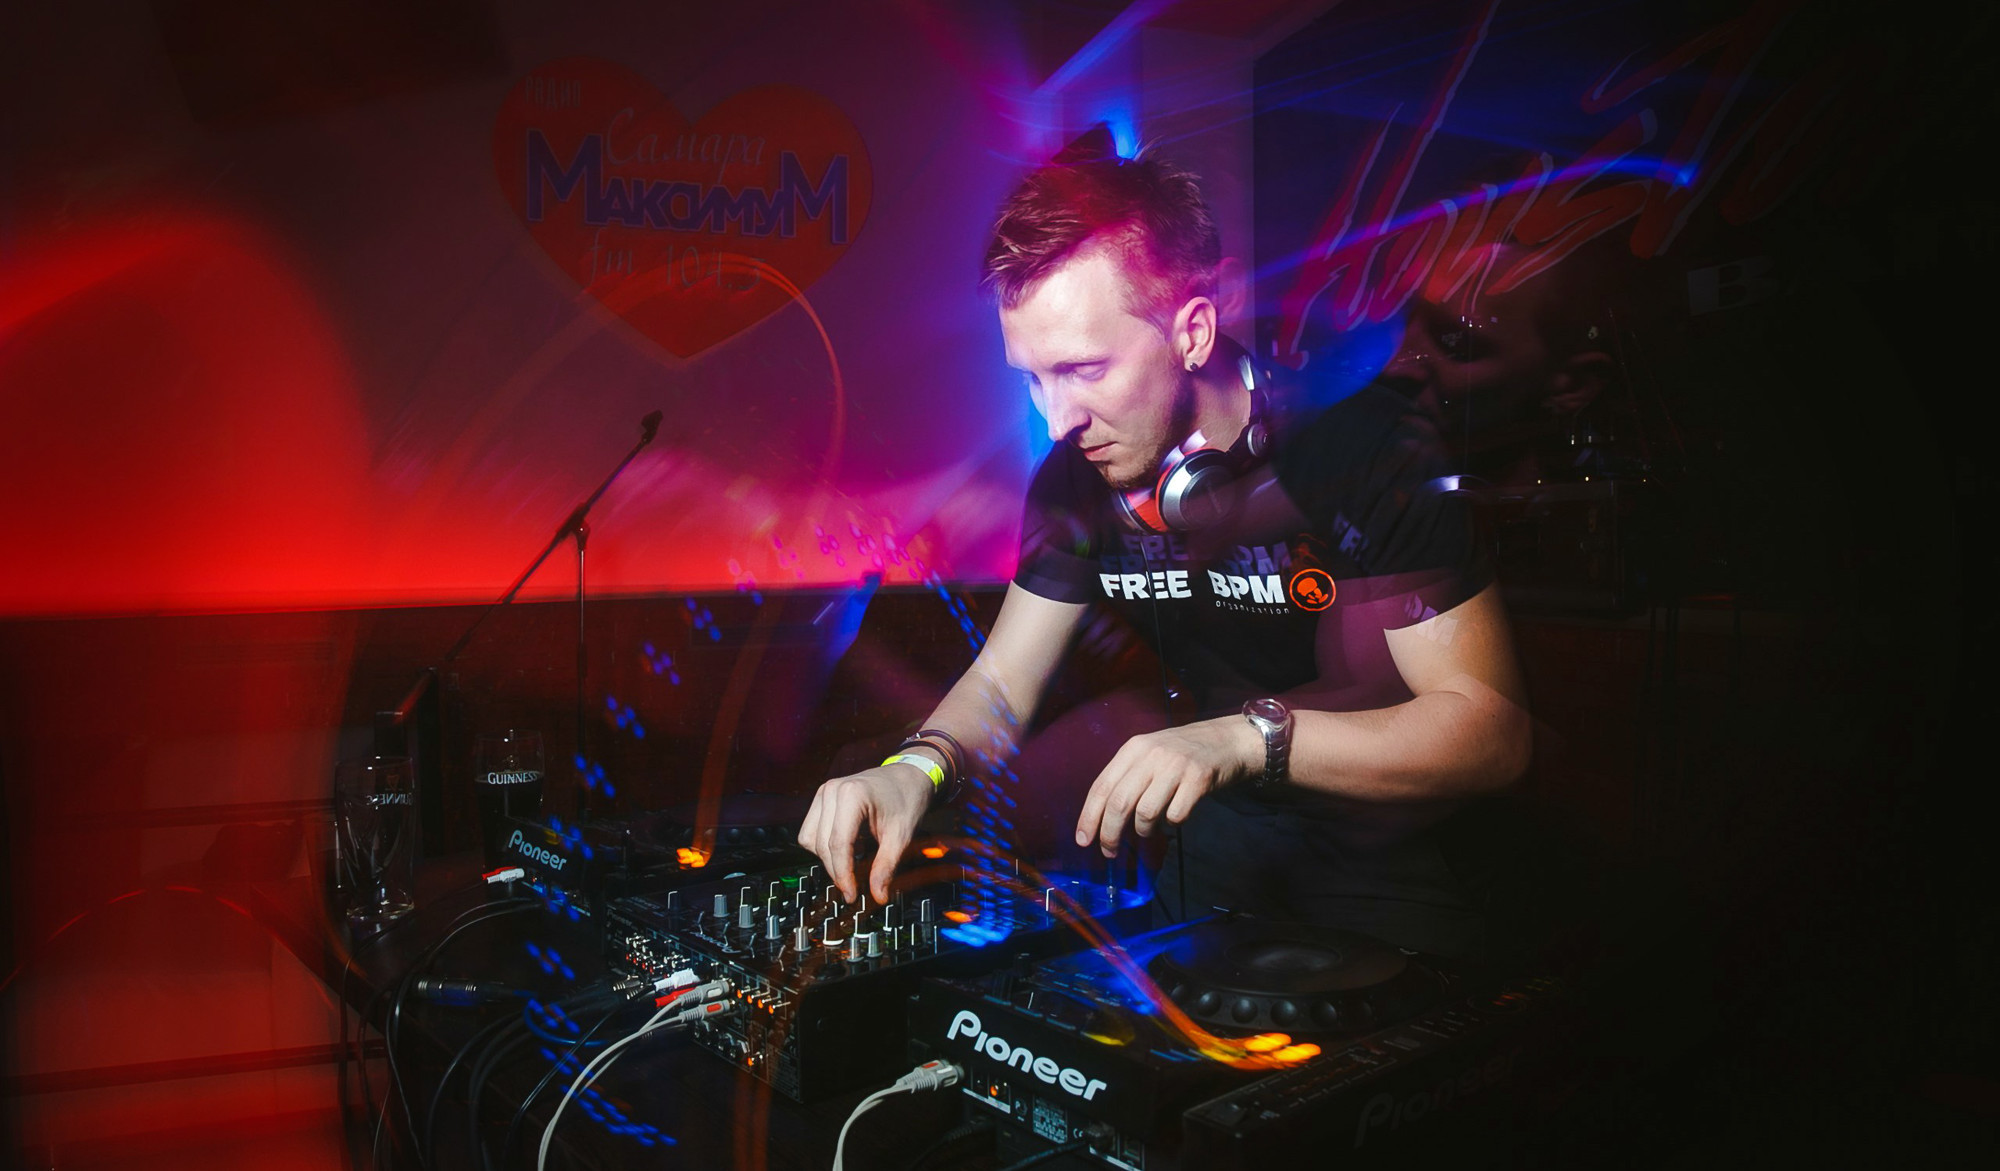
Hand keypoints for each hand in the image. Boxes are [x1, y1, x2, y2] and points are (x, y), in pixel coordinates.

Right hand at [799, 763, 933, 902]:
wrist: (908, 775)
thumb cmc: (907, 798)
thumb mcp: (902, 835)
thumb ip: (887, 867)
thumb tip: (878, 895)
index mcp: (852, 795)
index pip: (838, 844)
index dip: (843, 875)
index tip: (852, 895)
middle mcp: (832, 791)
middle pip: (822, 845)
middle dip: (837, 871)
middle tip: (854, 889)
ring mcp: (824, 793)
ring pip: (810, 839)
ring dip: (828, 858)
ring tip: (854, 862)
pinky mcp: (822, 799)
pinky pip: (811, 831)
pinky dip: (824, 846)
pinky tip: (849, 847)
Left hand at [1074, 717, 1260, 857]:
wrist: (1228, 740)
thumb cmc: (1183, 753)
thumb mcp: (1149, 754)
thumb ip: (1127, 778)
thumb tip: (1101, 818)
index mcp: (1133, 749)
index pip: (1102, 786)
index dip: (1089, 817)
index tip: (1083, 840)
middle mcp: (1151, 755)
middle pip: (1119, 803)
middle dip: (1110, 834)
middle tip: (1110, 852)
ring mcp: (1176, 766)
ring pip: (1145, 813)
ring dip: (1143, 831)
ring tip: (1148, 830)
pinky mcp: (1199, 779)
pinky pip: (1175, 816)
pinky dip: (1171, 825)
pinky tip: (1173, 819)